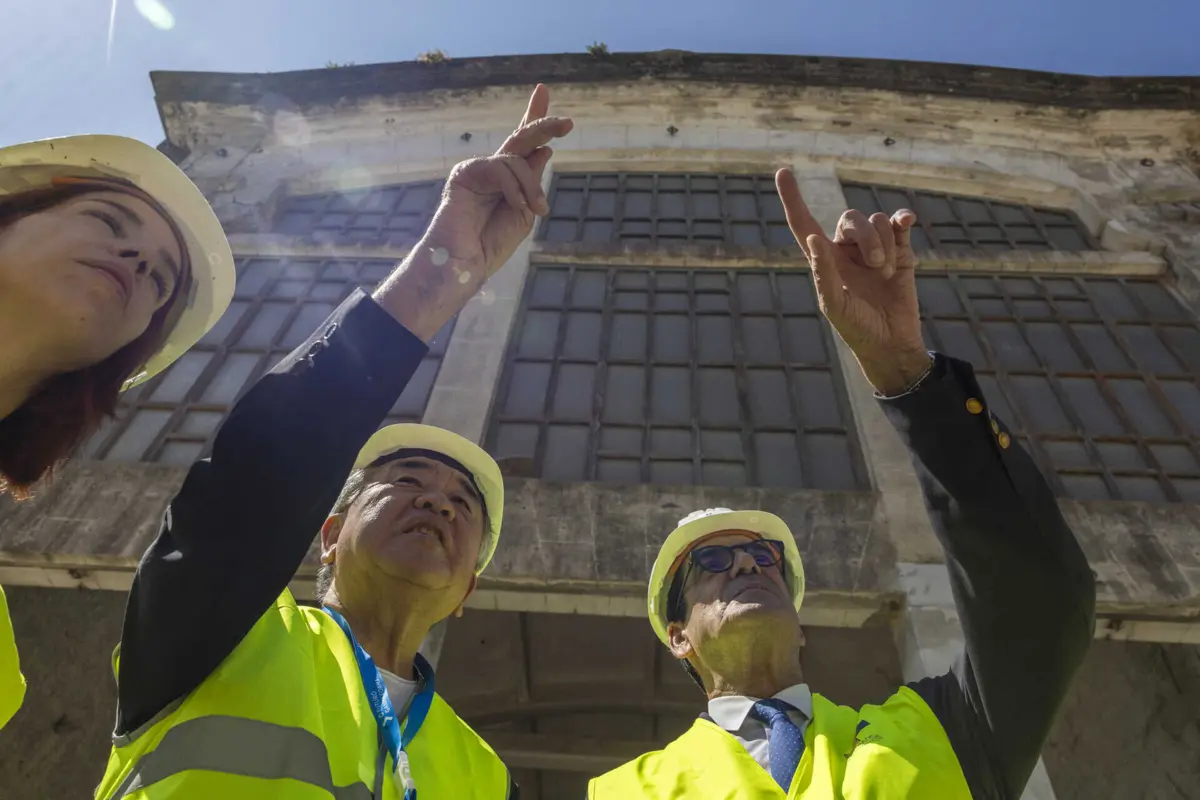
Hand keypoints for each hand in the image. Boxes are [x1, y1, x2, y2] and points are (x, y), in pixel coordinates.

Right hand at [424, 84, 573, 278]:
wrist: (464, 264)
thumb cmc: (491, 244)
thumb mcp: (525, 212)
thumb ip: (532, 182)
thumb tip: (543, 150)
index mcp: (508, 179)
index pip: (523, 144)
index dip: (535, 117)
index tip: (542, 91)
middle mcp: (493, 169)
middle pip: (521, 138)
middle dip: (544, 125)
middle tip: (568, 123)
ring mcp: (478, 170)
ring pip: (516, 160)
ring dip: (532, 186)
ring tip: (536, 210)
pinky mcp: (465, 173)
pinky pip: (501, 169)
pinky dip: (515, 188)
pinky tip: (516, 206)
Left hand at [775, 168, 930, 394]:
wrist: (892, 342)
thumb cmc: (857, 327)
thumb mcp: (835, 305)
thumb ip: (823, 273)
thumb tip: (812, 239)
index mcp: (824, 259)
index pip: (804, 223)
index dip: (793, 199)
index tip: (783, 172)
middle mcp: (846, 249)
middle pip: (851, 218)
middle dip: (867, 239)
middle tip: (874, 267)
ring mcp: (874, 247)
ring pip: (878, 221)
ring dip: (884, 245)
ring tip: (885, 273)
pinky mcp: (900, 249)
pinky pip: (899, 221)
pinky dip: (903, 218)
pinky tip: (907, 221)